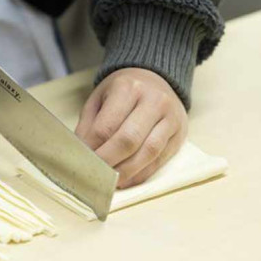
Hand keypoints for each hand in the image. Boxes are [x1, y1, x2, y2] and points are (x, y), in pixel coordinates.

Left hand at [75, 68, 187, 188]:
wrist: (156, 79)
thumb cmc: (122, 92)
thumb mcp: (99, 99)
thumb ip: (89, 125)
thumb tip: (81, 154)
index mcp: (128, 88)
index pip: (106, 126)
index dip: (93, 148)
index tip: (82, 161)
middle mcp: (153, 101)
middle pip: (128, 140)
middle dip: (108, 162)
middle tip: (94, 174)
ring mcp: (170, 118)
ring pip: (148, 152)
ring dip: (126, 172)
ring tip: (109, 181)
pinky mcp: (179, 135)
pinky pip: (159, 160)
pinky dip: (141, 174)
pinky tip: (126, 180)